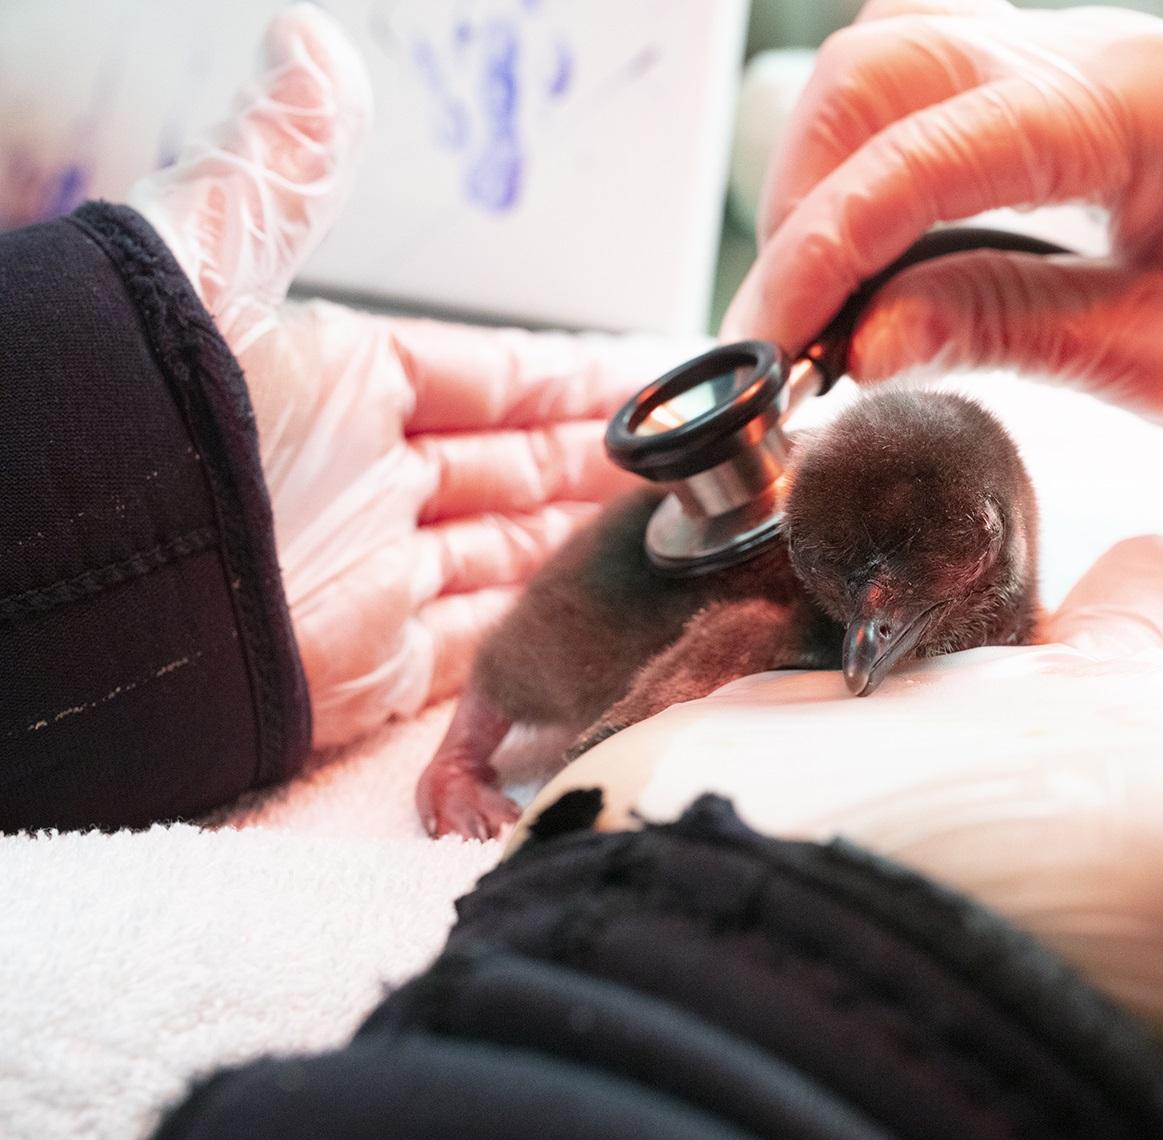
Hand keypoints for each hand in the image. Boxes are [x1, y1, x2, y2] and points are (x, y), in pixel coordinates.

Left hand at [128, 5, 699, 745]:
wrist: (89, 581)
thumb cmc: (150, 412)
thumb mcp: (218, 258)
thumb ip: (285, 166)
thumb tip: (313, 43)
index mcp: (346, 384)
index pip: (490, 378)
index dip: (570, 379)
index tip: (642, 376)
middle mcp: (370, 478)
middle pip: (515, 469)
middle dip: (598, 461)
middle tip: (686, 456)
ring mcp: (378, 574)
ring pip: (511, 553)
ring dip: (584, 540)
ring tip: (669, 528)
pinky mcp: (377, 668)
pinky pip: (481, 643)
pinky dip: (542, 625)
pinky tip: (600, 605)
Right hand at [725, 0, 1162, 473]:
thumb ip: (1004, 331)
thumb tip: (862, 338)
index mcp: (1138, 104)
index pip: (927, 149)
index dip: (826, 247)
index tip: (774, 347)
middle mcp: (1100, 49)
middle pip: (880, 67)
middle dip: (802, 198)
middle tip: (783, 334)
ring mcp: (1082, 57)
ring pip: (891, 62)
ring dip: (826, 172)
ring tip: (815, 301)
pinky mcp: (1071, 94)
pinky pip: (935, 92)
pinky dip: (873, 163)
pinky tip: (867, 249)